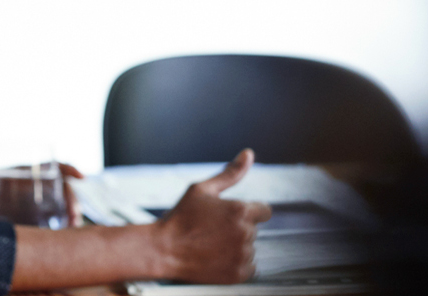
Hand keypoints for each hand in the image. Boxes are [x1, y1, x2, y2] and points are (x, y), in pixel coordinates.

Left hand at [0, 163, 85, 226]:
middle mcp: (41, 186)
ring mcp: (42, 202)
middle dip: (73, 203)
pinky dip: (63, 231)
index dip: (70, 169)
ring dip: (72, 219)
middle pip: (65, 190)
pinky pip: (56, 223)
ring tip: (71, 233)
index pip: (56, 166)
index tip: (81, 177)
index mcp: (29, 171)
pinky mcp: (39, 218)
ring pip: (64, 208)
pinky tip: (63, 244)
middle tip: (73, 220)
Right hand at [154, 149, 271, 283]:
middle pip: (252, 230)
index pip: (264, 211)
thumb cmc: (181, 217)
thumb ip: (230, 173)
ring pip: (249, 248)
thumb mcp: (202, 189)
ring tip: (210, 245)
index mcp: (241, 210)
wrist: (163, 249)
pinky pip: (248, 267)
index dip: (247, 212)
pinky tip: (216, 258)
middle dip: (237, 229)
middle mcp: (246, 233)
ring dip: (235, 247)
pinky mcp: (239, 274)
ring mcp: (243, 255)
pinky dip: (235, 264)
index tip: (227, 217)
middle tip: (211, 231)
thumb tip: (248, 153)